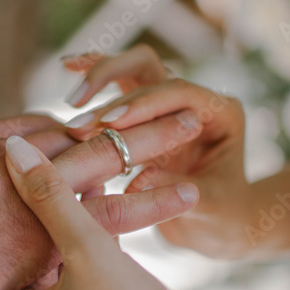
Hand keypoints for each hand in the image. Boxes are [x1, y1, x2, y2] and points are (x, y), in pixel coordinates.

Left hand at [0, 136, 240, 289]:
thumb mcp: (91, 252)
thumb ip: (51, 198)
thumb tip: (13, 150)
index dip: (5, 229)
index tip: (25, 201)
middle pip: (13, 284)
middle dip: (39, 247)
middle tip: (64, 211)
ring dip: (60, 269)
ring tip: (90, 233)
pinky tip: (107, 271)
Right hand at [63, 46, 253, 257]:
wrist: (218, 223)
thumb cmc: (220, 217)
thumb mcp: (207, 209)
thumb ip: (176, 189)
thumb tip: (140, 177)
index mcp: (221, 114)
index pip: (179, 93)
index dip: (144, 105)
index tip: (109, 124)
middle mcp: (194, 98)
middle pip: (150, 68)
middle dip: (112, 88)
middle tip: (82, 122)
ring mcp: (169, 101)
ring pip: (130, 69)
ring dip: (97, 77)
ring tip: (71, 102)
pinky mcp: (147, 110)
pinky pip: (119, 82)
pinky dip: (94, 73)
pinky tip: (68, 66)